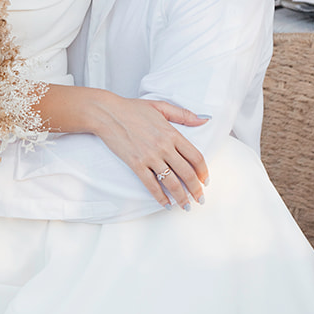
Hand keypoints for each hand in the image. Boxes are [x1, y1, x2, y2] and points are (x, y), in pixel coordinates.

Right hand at [94, 94, 208, 209]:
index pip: (195, 156)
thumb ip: (184, 115)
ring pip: (171, 183)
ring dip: (181, 197)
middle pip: (187, 173)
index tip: (205, 180)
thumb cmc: (132, 109)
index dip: (203, 171)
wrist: (107, 113)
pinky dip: (160, 197)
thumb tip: (204, 120)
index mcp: (172, 133)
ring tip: (186, 206)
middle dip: (196, 190)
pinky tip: (165, 204)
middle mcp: (163, 147)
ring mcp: (149, 157)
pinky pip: (151, 185)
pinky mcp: (136, 164)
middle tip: (200, 199)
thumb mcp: (161, 107)